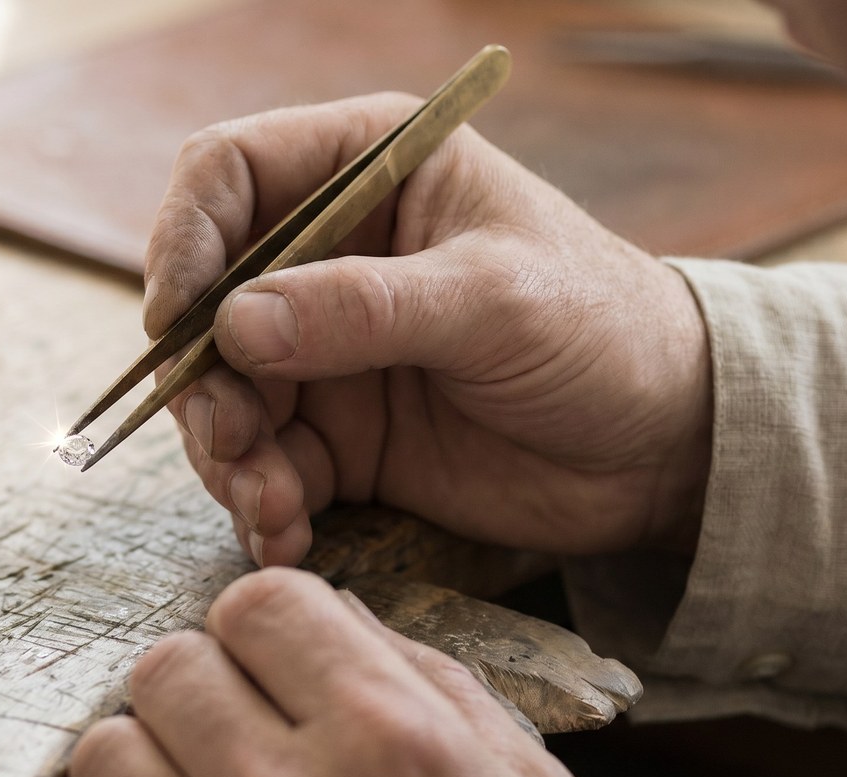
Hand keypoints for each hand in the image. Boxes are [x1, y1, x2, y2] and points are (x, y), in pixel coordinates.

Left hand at [69, 568, 612, 776]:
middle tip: (247, 714)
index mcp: (388, 734)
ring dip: (154, 750)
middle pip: (170, 664)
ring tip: (207, 775)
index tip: (283, 652)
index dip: (268, 620)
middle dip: (207, 676)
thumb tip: (341, 609)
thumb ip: (426, 676)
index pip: (257, 603)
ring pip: (112, 747)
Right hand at [145, 93, 712, 564]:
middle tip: (231, 440)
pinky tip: (286, 533)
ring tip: (270, 504)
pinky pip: (265, 466)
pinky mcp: (340, 437)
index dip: (185, 239)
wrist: (666, 447)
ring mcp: (328, 352)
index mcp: (368, 173)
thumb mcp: (493, 302)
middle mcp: (329, 258)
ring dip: (226, 455)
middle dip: (202, 378)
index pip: (230, 174)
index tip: (180, 320)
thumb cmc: (604, 329)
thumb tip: (236, 324)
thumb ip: (366, 309)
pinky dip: (261, 503)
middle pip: (206, 301)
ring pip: (222, 395)